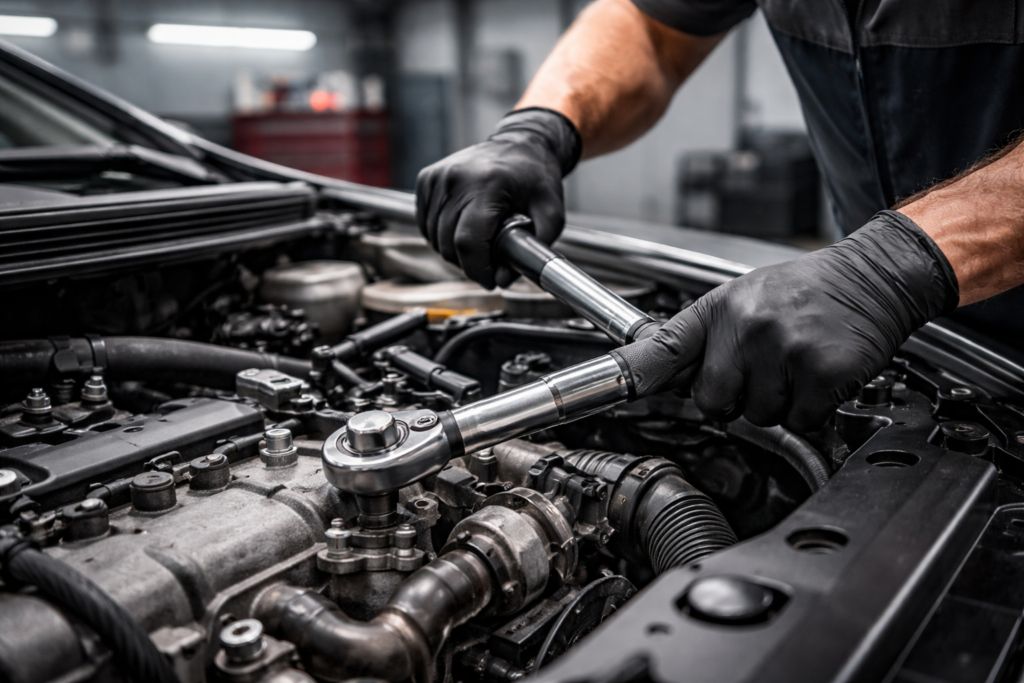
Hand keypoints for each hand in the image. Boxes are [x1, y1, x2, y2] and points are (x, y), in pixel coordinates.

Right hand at [415, 108, 580, 288]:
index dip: (478, 270)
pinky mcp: (426, 178)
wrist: (521, 142)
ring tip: (480, 241)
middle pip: (448, 244)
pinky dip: (441, 235)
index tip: (491, 280)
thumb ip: (533, 252)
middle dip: (469, 263)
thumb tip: (502, 280)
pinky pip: (426, 223)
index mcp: (488, 184)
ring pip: (434, 237)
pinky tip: (462, 229)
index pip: (467, 241)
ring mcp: (437, 177)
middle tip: (491, 261)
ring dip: (454, 250)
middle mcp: (456, 178)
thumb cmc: (536, 177)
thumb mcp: (551, 215)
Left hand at [611, 211, 959, 430]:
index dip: (631, 376)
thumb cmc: (805, 292)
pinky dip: (812, 409)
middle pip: (713, 402)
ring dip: (778, 403)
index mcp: (718, 309)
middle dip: (737, 398)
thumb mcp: (743, 297)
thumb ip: (703, 336)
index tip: (600, 396)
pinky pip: (800, 420)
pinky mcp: (822, 372)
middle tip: (763, 369)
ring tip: (795, 365)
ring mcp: (783, 349)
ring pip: (758, 416)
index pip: (663, 348)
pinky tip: (819, 376)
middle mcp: (746, 326)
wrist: (873, 277)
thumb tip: (660, 375)